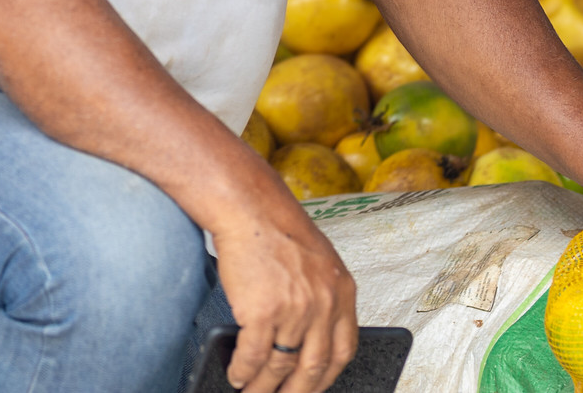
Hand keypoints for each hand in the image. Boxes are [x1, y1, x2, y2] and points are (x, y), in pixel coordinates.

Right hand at [211, 196, 357, 392]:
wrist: (249, 207)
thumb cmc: (278, 229)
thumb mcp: (320, 261)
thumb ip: (323, 297)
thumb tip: (311, 337)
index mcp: (342, 292)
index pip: (344, 350)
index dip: (327, 376)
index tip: (314, 387)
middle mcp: (323, 304)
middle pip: (314, 367)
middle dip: (297, 392)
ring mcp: (295, 310)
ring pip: (281, 366)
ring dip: (264, 387)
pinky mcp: (263, 311)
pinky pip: (254, 355)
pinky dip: (244, 372)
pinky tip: (238, 376)